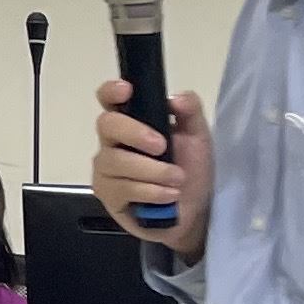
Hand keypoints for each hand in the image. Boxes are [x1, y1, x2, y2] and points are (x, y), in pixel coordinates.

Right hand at [94, 79, 210, 261]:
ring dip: (152, 171)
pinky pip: (122, 188)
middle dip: (134, 133)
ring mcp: (106, 169)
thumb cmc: (191, 169)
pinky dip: (150, 191)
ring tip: (177, 180)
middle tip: (162, 146)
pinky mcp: (108, 195)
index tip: (127, 91)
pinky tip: (167, 196)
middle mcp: (112, 142)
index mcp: (131, 121)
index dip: (111, 92)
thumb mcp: (198, 137)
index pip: (109, 99)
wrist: (194, 212)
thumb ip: (190, 112)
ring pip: (115, 161)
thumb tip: (175, 98)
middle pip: (106, 125)